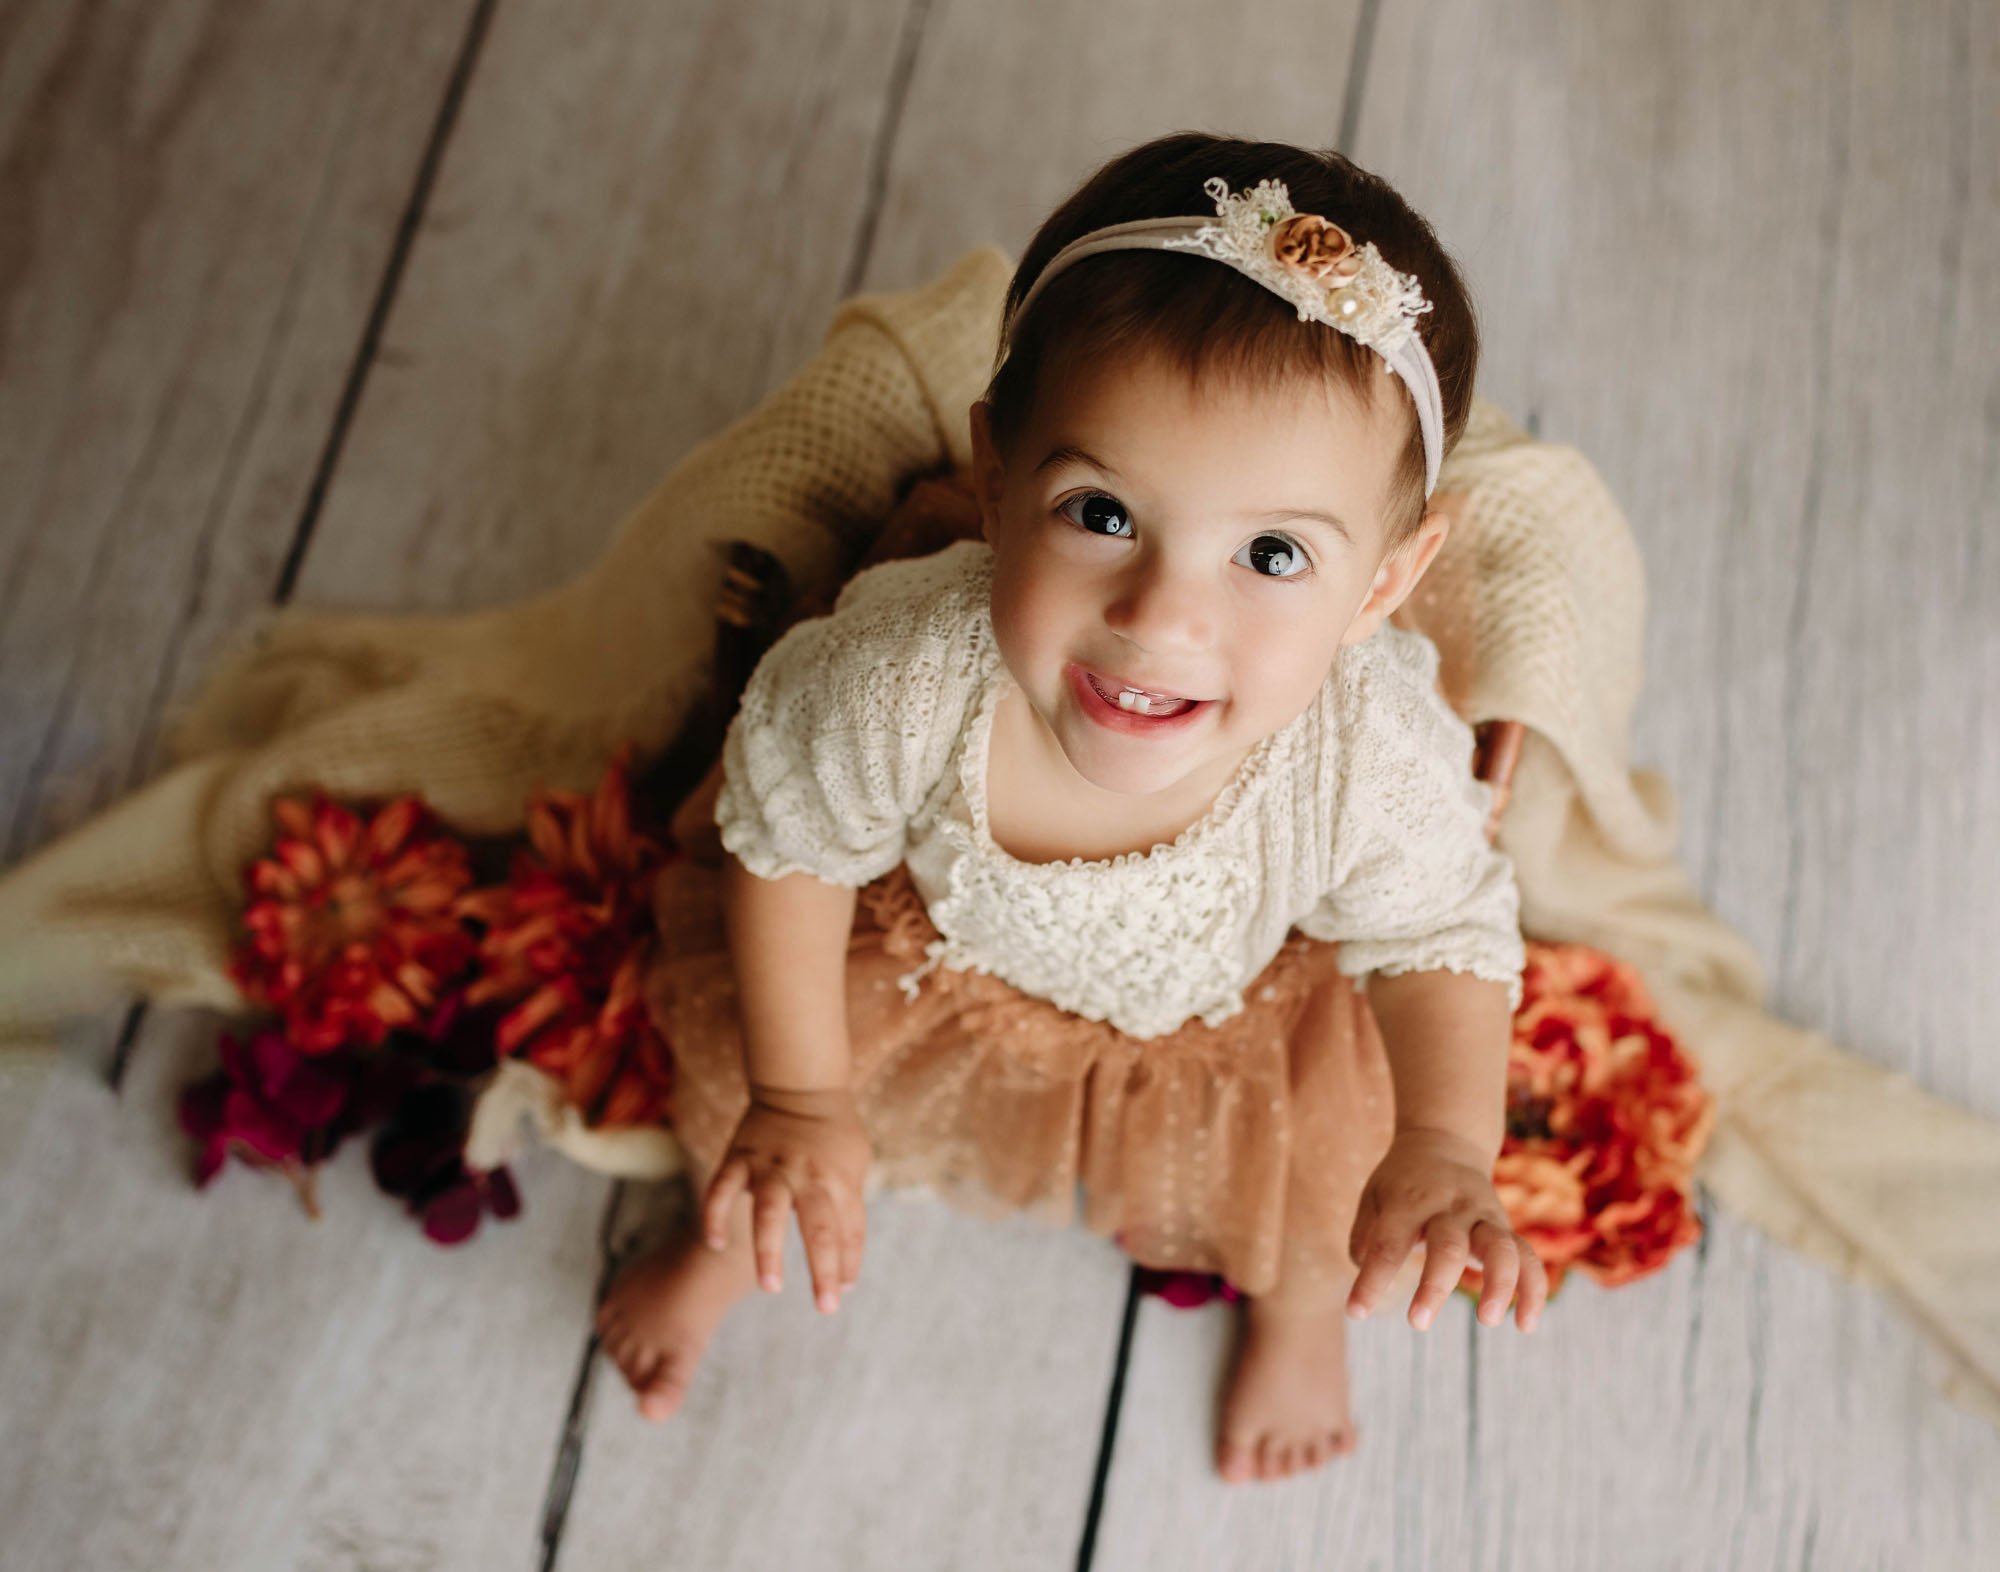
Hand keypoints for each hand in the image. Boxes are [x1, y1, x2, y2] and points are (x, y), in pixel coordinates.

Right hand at [702, 1084, 871, 1314]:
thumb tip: (848, 1271)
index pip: (849, 1230)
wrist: (801, 1086)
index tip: (843, 1292)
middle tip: (826, 1307)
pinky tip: (713, 1243)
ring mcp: (771, 1167)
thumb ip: (850, 1212)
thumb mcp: (854, 1167)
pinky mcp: (739, 1158)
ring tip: (771, 1286)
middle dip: (824, 1269)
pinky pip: (722, 1189)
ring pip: (769, 1211)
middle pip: (820, 1227)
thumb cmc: (834, 1135)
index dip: (849, 1263)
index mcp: (839, 1179)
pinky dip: (715, 1215)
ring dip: (769, 1250)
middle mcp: (808, 1176)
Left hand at [1345, 1125, 1547, 1332]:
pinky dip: (1532, 1290)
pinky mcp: (1505, 1228)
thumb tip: (1365, 1272)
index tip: (1356, 1313)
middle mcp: (1448, 1208)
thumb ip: (1365, 1236)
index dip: (1371, 1280)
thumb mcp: (1373, 1197)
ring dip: (1498, 1285)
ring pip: (1499, 1248)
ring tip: (1488, 1320)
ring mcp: (1482, 1216)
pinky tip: (1525, 1324)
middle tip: (1417, 1323)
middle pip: (1447, 1246)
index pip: (1388, 1244)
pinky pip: (1528, 1258)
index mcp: (1407, 1201)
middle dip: (1434, 1287)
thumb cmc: (1401, 1183)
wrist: (1445, 1142)